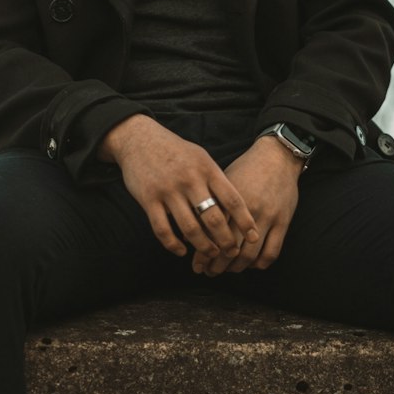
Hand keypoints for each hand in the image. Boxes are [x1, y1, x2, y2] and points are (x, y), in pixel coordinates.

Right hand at [99, 115, 259, 260]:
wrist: (140, 139)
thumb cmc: (176, 152)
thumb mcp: (201, 158)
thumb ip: (216, 180)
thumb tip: (236, 208)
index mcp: (207, 169)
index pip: (232, 199)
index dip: (245, 221)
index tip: (254, 237)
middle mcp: (190, 180)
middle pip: (213, 218)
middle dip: (226, 241)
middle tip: (232, 252)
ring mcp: (168, 190)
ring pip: (190, 228)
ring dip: (203, 246)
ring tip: (211, 254)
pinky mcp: (148, 199)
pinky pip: (163, 230)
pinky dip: (173, 245)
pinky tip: (182, 251)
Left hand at [195, 135, 302, 275]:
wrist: (277, 156)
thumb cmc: (246, 169)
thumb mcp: (223, 181)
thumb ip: (210, 204)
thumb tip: (193, 229)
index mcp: (228, 200)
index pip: (211, 235)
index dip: (203, 254)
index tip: (197, 266)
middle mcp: (246, 210)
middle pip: (229, 248)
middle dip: (217, 265)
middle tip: (210, 272)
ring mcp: (267, 217)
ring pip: (249, 254)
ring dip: (237, 268)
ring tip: (229, 271)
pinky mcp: (283, 221)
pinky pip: (272, 251)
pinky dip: (260, 263)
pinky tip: (252, 265)